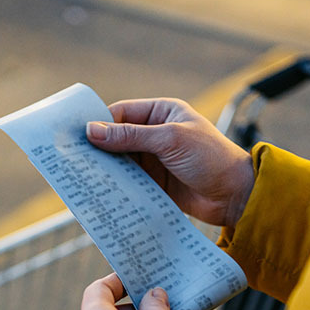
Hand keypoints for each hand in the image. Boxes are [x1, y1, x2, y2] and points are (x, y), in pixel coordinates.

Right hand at [86, 98, 254, 227]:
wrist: (236, 196)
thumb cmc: (211, 158)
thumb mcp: (169, 140)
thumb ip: (130, 136)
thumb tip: (93, 131)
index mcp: (162, 113)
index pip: (122, 114)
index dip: (100, 124)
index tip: (77, 136)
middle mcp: (156, 135)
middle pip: (117, 139)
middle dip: (99, 149)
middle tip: (74, 159)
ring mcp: (155, 160)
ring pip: (121, 162)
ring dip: (106, 170)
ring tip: (82, 177)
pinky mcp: (156, 184)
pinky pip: (130, 182)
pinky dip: (117, 186)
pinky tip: (102, 192)